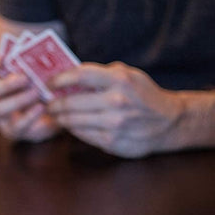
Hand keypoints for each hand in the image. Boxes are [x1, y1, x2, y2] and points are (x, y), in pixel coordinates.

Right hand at [0, 51, 60, 141]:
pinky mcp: (11, 130)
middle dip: (6, 85)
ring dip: (18, 100)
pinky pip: (16, 126)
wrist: (50, 107)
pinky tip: (41, 107)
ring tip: (36, 92)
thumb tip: (37, 55)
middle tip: (25, 78)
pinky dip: (29, 116)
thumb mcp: (36, 67)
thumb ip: (31, 60)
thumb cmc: (39, 80)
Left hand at [47, 62, 183, 157]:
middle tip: (47, 103)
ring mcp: (113, 123)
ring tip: (54, 114)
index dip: (59, 79)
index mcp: (119, 80)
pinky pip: (81, 135)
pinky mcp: (110, 141)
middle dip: (53, 103)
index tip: (49, 83)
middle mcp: (116, 101)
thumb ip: (101, 74)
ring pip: (72, 121)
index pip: (80, 75)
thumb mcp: (128, 75)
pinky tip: (70, 125)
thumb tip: (69, 73)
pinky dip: (72, 129)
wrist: (168, 122)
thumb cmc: (143, 95)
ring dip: (59, 118)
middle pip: (70, 102)